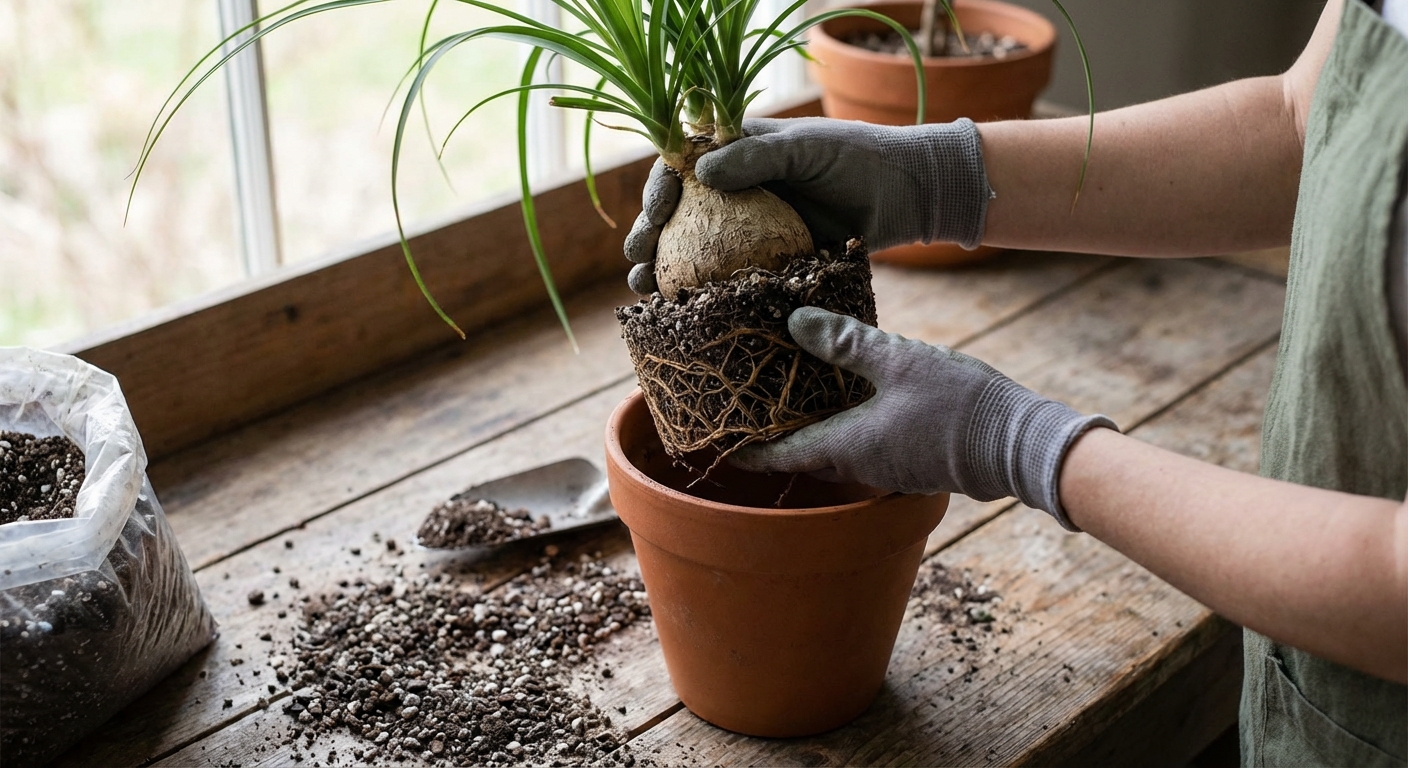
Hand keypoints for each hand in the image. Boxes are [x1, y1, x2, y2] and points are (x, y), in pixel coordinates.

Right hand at [623, 116, 992, 294]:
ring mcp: (752, 230)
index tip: (655, 212)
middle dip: (649, 235)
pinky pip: (731, 279)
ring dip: (665, 269)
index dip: (659, 189)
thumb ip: (756, 158)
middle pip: (678, 215)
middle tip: (638, 259)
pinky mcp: (772, 262)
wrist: (910, 195)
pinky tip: (684, 311)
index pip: (682, 167)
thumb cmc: (860, 159)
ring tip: (645, 289)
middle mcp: (737, 193)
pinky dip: (705, 295)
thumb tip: (699, 169)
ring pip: (696, 250)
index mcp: (738, 154)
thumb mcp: (806, 150)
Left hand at [731, 308, 1115, 529]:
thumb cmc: (960, 404)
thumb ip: (846, 342)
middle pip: (804, 454)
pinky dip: (846, 424)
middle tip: (749, 404)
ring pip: (835, 449)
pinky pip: (864, 445)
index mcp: (847, 446)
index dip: (746, 449)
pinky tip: (850, 394)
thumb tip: (794, 320)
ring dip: (812, 426)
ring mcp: (888, 468)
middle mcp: (860, 466)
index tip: (716, 440)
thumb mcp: (900, 360)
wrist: (1022, 444)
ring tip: (793, 392)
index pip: (779, 456)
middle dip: (775, 433)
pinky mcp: (911, 462)